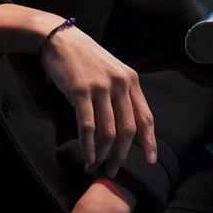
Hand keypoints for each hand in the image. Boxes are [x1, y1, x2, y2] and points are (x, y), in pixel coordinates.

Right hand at [40, 26, 157, 176]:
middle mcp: (120, 84)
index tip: (151, 161)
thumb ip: (121, 96)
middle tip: (113, 171)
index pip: (145, 117)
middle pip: (128, 129)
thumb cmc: (87, 60)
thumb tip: (125, 129)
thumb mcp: (112, 74)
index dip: (149, 141)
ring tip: (95, 167)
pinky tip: (86, 157)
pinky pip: (87, 125)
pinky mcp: (80, 91)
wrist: (62, 40)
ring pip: (108, 131)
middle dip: (121, 155)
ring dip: (102, 154)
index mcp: (132, 81)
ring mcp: (101, 88)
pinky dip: (88, 146)